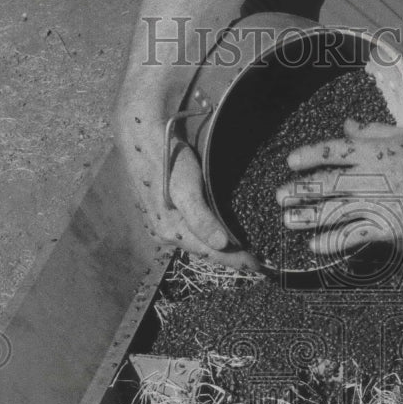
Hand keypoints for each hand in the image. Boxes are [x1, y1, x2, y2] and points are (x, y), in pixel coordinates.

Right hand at [115, 94, 259, 269]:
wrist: (141, 136)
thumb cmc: (166, 161)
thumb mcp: (185, 190)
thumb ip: (201, 220)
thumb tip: (222, 245)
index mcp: (171, 231)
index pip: (212, 254)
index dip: (237, 262)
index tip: (260, 267)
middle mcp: (165, 232)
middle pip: (205, 251)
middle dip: (230, 257)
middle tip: (257, 261)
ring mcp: (163, 222)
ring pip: (198, 242)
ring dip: (220, 248)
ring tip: (243, 251)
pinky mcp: (164, 211)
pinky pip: (192, 230)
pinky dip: (209, 235)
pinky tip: (220, 233)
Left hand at [276, 119, 402, 254]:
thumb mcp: (402, 134)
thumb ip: (370, 131)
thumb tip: (346, 126)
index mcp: (373, 152)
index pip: (332, 151)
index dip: (309, 156)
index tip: (291, 161)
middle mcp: (370, 178)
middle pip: (327, 184)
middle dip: (300, 191)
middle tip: (279, 196)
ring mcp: (377, 204)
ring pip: (334, 212)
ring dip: (308, 217)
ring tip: (287, 220)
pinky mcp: (386, 227)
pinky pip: (353, 236)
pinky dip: (332, 242)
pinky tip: (314, 245)